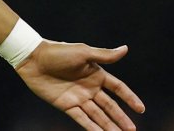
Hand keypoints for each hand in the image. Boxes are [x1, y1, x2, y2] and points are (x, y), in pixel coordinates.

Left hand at [16, 41, 144, 130]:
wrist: (32, 58)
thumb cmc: (58, 52)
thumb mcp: (83, 52)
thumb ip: (104, 55)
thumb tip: (125, 49)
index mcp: (96, 74)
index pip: (118, 88)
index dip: (129, 98)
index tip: (141, 109)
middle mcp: (89, 88)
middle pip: (109, 106)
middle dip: (121, 118)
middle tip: (132, 130)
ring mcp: (78, 97)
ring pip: (97, 115)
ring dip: (109, 126)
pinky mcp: (66, 105)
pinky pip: (82, 119)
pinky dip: (91, 128)